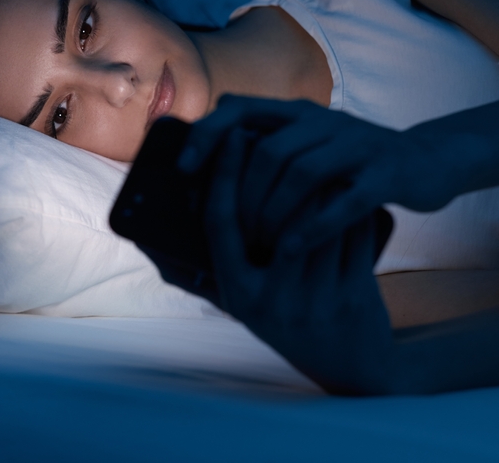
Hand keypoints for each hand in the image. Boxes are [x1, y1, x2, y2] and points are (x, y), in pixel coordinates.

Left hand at [180, 95, 459, 256]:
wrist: (429, 162)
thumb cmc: (352, 165)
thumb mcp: (309, 145)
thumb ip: (266, 148)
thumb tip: (206, 167)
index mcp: (298, 114)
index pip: (239, 108)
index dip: (207, 136)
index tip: (182, 170)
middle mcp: (324, 122)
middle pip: (268, 150)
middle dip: (240, 193)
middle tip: (227, 229)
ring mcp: (357, 145)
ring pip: (302, 173)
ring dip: (273, 212)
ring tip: (257, 244)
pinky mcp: (386, 174)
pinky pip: (344, 200)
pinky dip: (313, 226)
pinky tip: (291, 250)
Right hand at [206, 128, 396, 394]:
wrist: (348, 365)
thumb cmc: (283, 322)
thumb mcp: (237, 303)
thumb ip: (194, 274)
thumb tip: (144, 238)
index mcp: (236, 292)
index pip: (220, 221)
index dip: (222, 173)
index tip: (230, 135)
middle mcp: (271, 298)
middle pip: (274, 213)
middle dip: (278, 169)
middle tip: (278, 137)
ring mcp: (314, 298)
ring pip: (315, 217)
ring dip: (317, 181)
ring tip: (313, 159)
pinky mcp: (354, 293)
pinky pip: (352, 234)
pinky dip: (348, 205)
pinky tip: (347, 187)